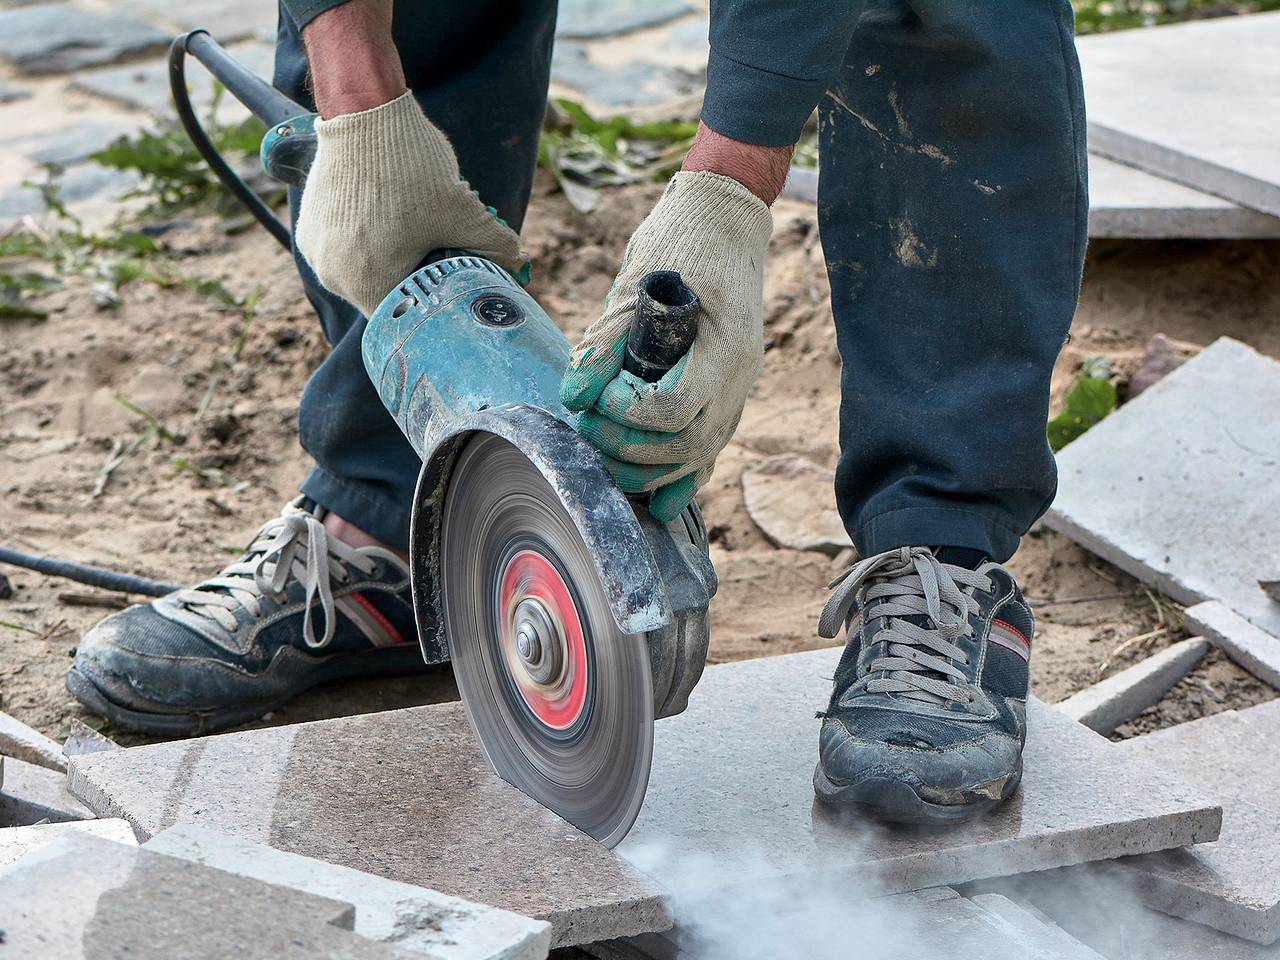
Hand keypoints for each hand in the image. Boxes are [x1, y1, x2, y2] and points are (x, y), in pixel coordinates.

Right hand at [294, 6, 526, 315]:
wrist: (365, 113)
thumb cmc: (412, 168)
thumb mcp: (464, 212)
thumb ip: (494, 246)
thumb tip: (517, 263)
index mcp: (367, 285)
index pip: (410, 315)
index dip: (436, 304)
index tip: (453, 286)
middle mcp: (334, 277)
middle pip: (386, 296)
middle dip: (415, 280)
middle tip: (441, 255)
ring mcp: (317, 253)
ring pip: (365, 274)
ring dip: (392, 262)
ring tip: (416, 232)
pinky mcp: (310, 229)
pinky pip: (345, 253)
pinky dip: (369, 245)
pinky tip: (391, 220)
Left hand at [560, 169, 772, 521]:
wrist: (726, 222)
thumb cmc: (681, 239)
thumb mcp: (636, 280)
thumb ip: (604, 341)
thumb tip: (573, 397)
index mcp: (724, 343)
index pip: (678, 407)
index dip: (630, 413)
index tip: (601, 394)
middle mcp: (739, 374)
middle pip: (688, 443)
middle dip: (629, 448)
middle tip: (587, 428)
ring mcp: (738, 388)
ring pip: (700, 455)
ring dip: (647, 469)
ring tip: (601, 454)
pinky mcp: (726, 394)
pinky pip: (708, 449)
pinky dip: (679, 477)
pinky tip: (655, 500)